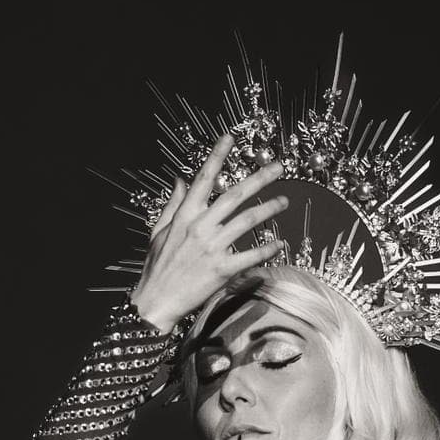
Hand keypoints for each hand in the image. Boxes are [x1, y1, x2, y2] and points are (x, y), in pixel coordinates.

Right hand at [130, 133, 287, 332]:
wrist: (155, 301)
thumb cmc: (156, 268)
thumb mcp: (158, 231)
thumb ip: (173, 204)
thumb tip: (180, 181)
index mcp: (185, 216)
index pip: (204, 179)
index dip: (217, 156)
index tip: (230, 138)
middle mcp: (201, 227)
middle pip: (236, 195)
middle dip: (260, 178)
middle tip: (278, 167)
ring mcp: (212, 247)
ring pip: (248, 220)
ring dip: (269, 208)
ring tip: (284, 201)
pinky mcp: (222, 269)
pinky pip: (251, 255)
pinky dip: (267, 249)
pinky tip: (279, 243)